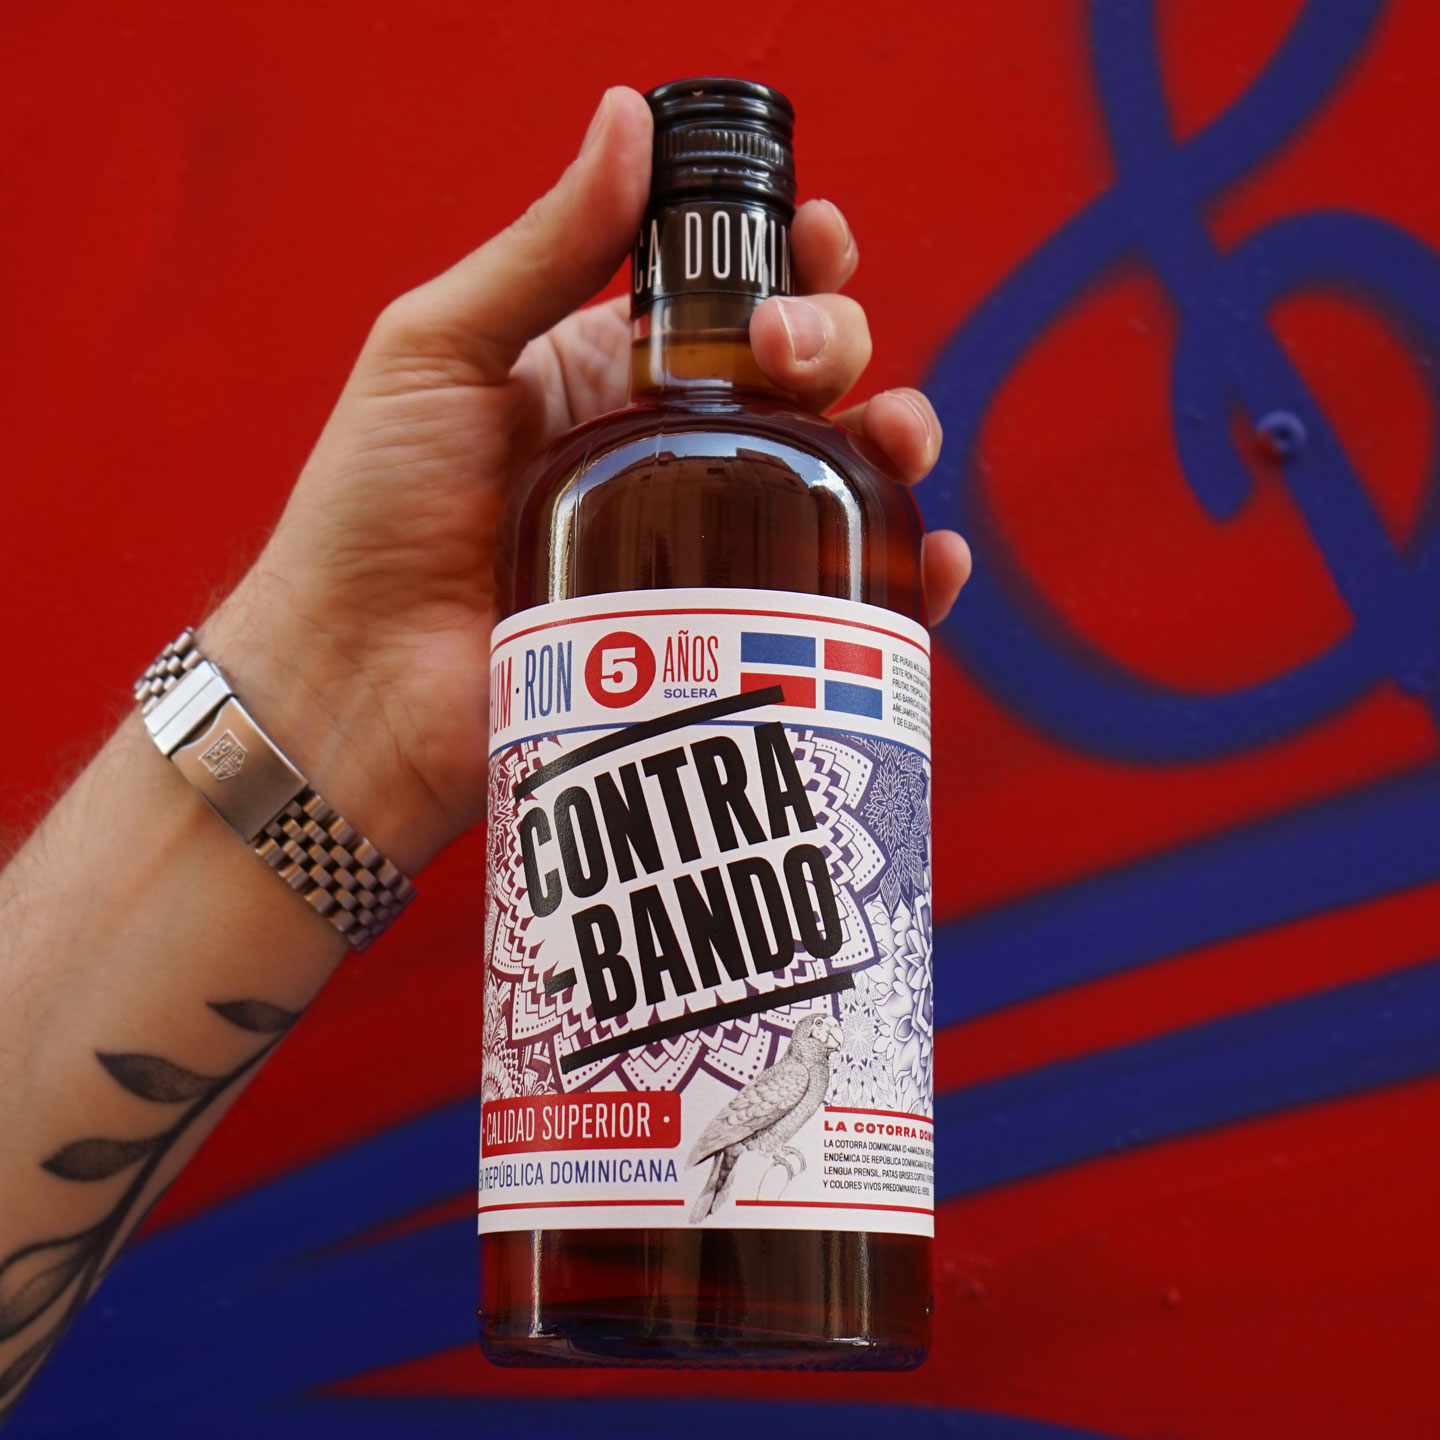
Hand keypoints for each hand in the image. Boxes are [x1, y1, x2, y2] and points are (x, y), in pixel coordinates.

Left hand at [200, 87, 971, 877]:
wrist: (352, 684)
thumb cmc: (368, 513)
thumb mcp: (439, 351)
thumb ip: (545, 249)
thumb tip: (627, 116)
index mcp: (607, 374)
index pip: (729, 299)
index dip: (788, 260)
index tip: (814, 238)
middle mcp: (666, 454)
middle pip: (801, 379)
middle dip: (833, 340)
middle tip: (788, 358)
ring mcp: (697, 551)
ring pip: (832, 481)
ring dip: (890, 443)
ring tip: (890, 443)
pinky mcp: (715, 639)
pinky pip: (830, 603)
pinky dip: (899, 578)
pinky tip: (925, 561)